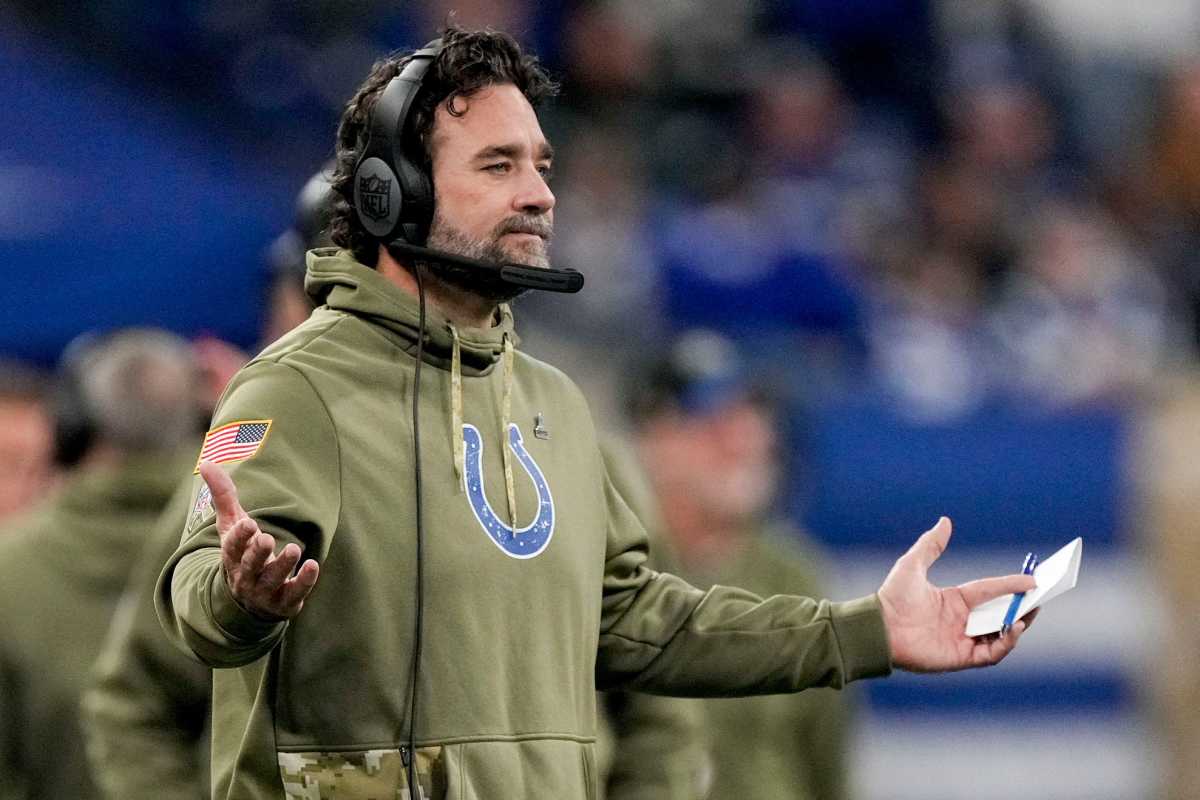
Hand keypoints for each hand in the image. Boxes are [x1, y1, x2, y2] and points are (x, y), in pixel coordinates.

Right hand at [198, 460, 318, 619]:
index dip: (239, 537)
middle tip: (266, 539)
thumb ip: (223, 495)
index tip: (248, 523)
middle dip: (257, 553)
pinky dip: (304, 582)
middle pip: (249, 566)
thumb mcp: (232, 525)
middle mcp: (245, 576)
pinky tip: (313, 565)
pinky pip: (294, 594)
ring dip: (282, 566)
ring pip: (271, 581)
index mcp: (233, 557)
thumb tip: (207, 461)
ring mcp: (265, 591)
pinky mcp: (285, 602)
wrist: (249, 602)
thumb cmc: (242, 554)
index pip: (232, 548)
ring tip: (293, 549)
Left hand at [878, 517, 1036, 672]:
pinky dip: (1006, 643)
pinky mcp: (962, 657)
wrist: (879, 628)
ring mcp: (963, 639)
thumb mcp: (912, 564)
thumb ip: (931, 545)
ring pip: (1002, 635)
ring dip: (1019, 624)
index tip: (1033, 579)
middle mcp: (962, 620)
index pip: (991, 590)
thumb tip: (945, 521)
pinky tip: (1013, 628)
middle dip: (1023, 606)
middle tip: (1042, 597)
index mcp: (956, 600)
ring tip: (1030, 613)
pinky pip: (992, 654)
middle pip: (1002, 614)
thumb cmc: (893, 597)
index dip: (1012, 584)